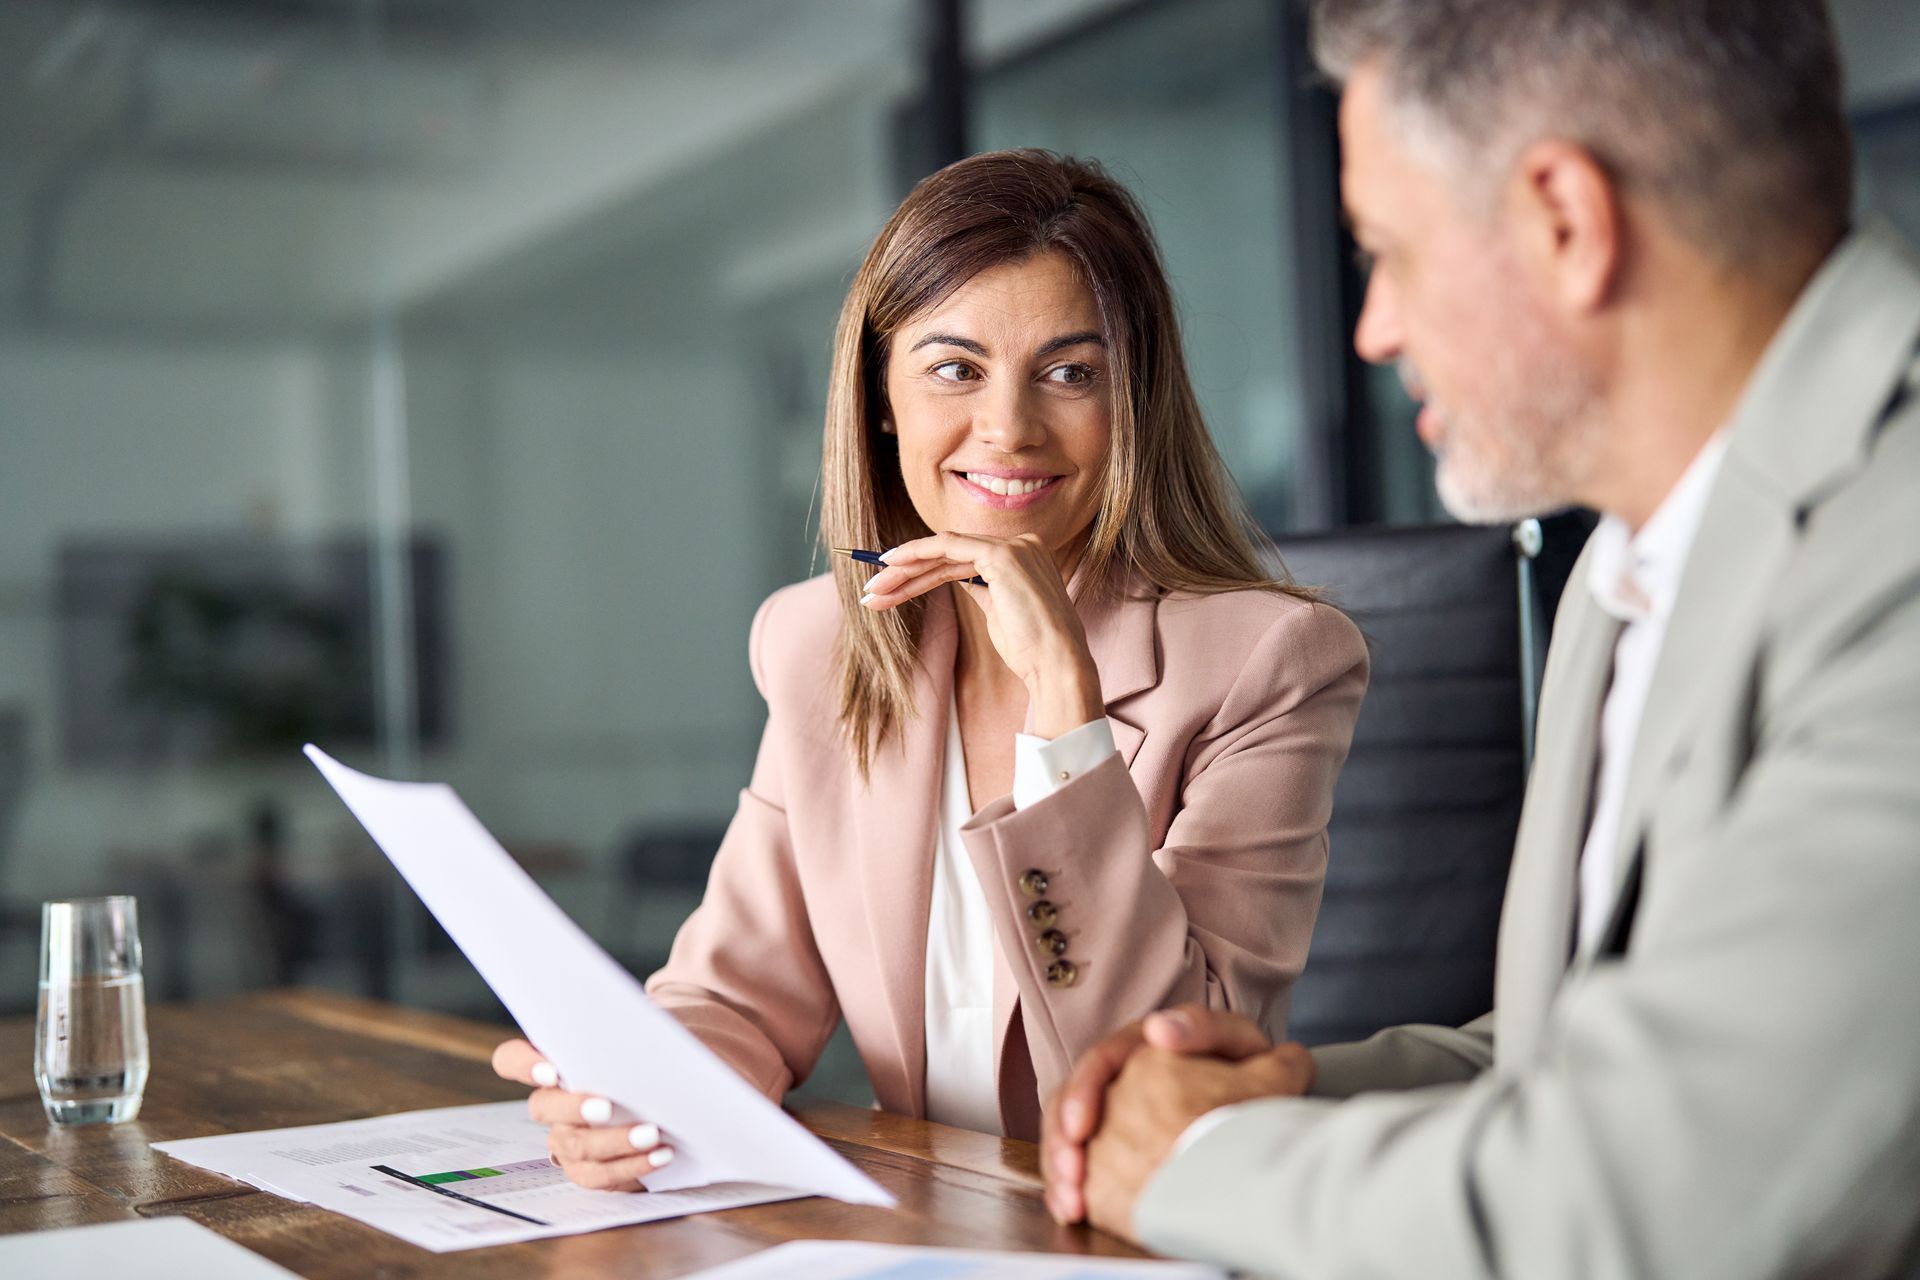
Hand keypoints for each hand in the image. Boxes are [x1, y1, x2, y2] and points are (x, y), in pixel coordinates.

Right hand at [491, 1038, 675, 1190]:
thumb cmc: (650, 1057)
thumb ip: (634, 1028)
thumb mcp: (644, 1035)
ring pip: (576, 1145)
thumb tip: (647, 1024)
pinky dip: (633, 1165)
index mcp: (557, 1062)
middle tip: (606, 1108)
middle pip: (543, 1107)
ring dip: (615, 1141)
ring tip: (651, 1134)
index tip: (551, 1072)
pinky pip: (599, 1174)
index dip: (524, 1065)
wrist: (671, 1094)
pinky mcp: (587, 1169)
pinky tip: (660, 1155)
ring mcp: (565, 1138)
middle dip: (574, 1107)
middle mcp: (553, 1102)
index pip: (513, 1059)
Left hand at [858, 531, 1101, 736]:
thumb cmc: (1031, 649)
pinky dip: (917, 554)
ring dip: (903, 570)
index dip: (922, 571)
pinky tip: (892, 565)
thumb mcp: (1000, 612)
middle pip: (948, 554)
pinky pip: (948, 547)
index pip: (961, 559)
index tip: (891, 587)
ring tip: (874, 591)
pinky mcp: (1002, 555)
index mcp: (1023, 556)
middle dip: (905, 572)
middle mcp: (1021, 544)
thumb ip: (982, 588)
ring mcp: (1014, 546)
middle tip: (872, 589)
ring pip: (943, 551)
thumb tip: (956, 579)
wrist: (1055, 664)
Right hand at [1041, 1007, 1307, 1224]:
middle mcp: (1116, 1080)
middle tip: (1072, 1173)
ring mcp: (1109, 1117)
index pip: (1099, 1062)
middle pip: (1070, 1105)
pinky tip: (1072, 1212)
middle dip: (1062, 1141)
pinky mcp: (1108, 1153)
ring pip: (1066, 1139)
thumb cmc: (1248, 1073)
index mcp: (1139, 1048)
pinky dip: (1069, 1191)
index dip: (1084, 1092)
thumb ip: (1201, 1027)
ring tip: (1071, 1202)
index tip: (1082, 1128)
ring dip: (1060, 1170)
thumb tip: (1159, 1028)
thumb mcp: (1233, 1042)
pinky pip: (1077, 1168)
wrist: (1256, 1115)